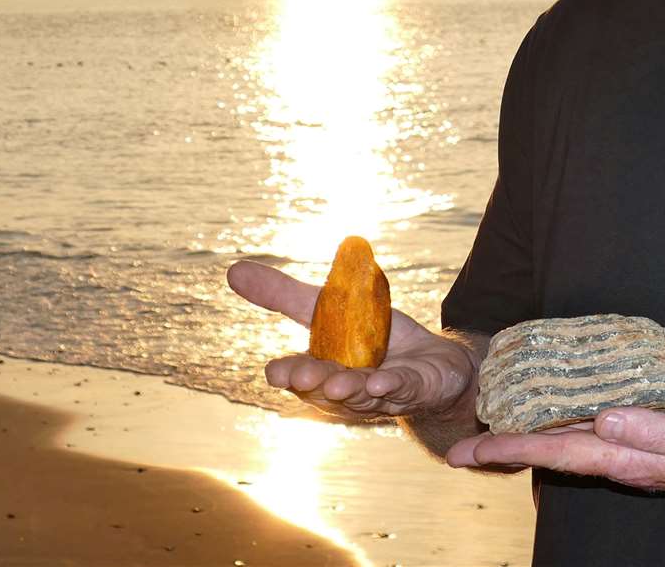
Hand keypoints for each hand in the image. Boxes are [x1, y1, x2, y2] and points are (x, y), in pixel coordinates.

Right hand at [226, 259, 475, 421]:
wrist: (432, 361)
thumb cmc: (373, 339)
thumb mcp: (331, 308)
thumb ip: (285, 296)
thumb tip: (232, 270)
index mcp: (323, 372)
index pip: (299, 376)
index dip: (288, 374)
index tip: (277, 371)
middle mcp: (346, 391)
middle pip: (327, 389)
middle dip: (316, 383)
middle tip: (304, 376)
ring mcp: (381, 394)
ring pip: (362, 394)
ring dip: (351, 390)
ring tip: (342, 384)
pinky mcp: (415, 388)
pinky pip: (403, 390)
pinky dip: (393, 388)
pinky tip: (383, 384)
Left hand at [446, 400, 664, 504]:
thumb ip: (655, 428)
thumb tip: (605, 417)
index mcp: (630, 455)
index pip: (559, 452)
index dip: (513, 449)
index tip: (472, 449)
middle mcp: (623, 457)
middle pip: (553, 453)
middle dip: (507, 450)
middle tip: (461, 448)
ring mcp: (632, 453)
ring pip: (569, 445)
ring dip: (529, 441)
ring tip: (492, 432)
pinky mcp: (643, 441)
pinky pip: (590, 436)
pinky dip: (561, 430)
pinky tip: (552, 420)